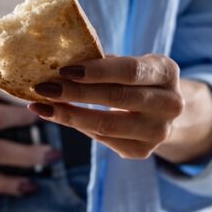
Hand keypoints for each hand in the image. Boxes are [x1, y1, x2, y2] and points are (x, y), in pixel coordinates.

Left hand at [27, 54, 211, 162]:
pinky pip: (103, 139)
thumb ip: (104, 63)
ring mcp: (158, 132)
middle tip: (43, 88)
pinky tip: (58, 116)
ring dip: (69, 115)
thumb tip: (58, 59)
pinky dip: (77, 127)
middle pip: (116, 99)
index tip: (64, 70)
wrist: (162, 111)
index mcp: (167, 72)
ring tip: (41, 107)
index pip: (130, 71)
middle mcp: (170, 104)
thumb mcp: (130, 64)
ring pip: (106, 126)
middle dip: (75, 93)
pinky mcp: (142, 151)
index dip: (97, 71)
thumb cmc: (136, 79)